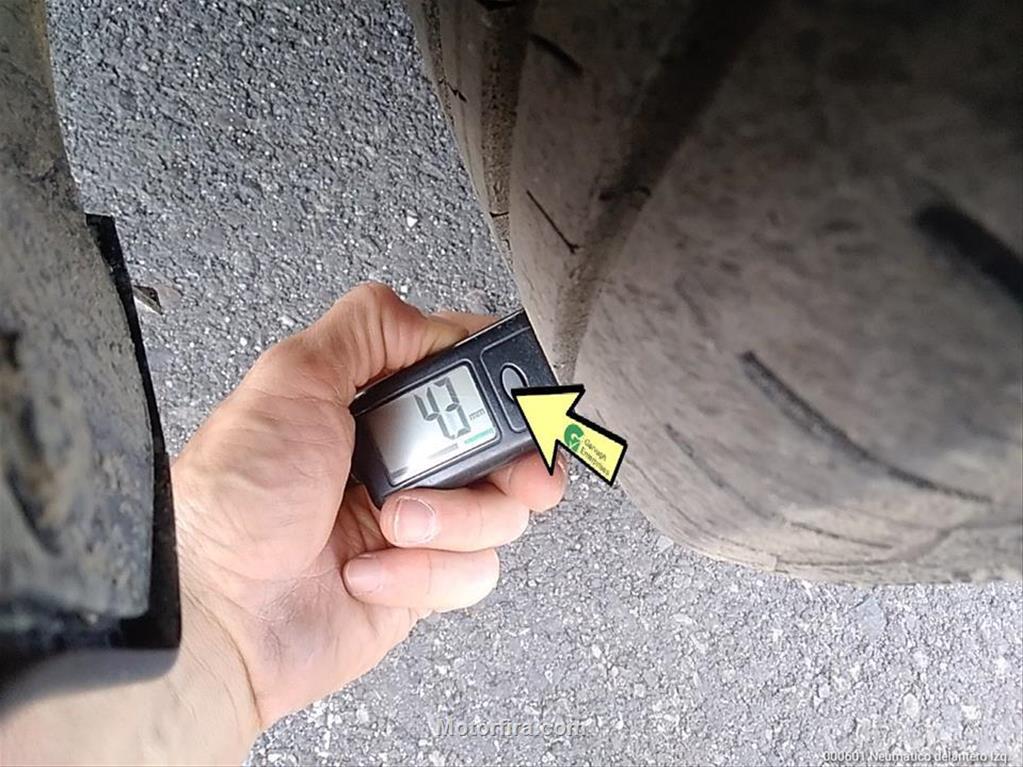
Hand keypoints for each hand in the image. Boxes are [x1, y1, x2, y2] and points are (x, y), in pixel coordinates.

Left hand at [172, 284, 566, 729]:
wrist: (218, 615)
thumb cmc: (234, 501)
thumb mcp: (292, 380)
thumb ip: (365, 329)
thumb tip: (428, 319)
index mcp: (372, 405)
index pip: (464, 374)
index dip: (502, 381)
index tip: (516, 395)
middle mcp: (399, 460)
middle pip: (504, 443)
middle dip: (514, 457)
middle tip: (500, 467)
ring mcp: (415, 522)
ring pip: (500, 510)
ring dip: (452, 518)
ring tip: (390, 520)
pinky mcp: (421, 582)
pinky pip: (473, 572)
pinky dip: (426, 573)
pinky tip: (368, 570)